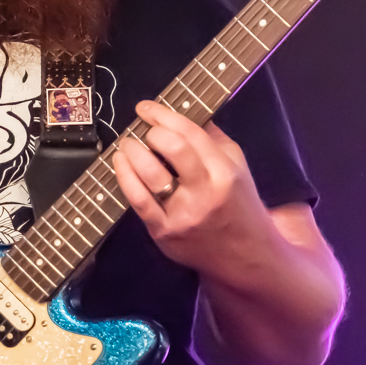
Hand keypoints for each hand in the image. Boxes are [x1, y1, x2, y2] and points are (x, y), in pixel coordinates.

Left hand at [111, 100, 273, 271]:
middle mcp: (205, 192)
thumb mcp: (237, 167)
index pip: (190, 133)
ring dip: (132, 151)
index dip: (163, 115)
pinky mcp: (164, 232)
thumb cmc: (239, 205)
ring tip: (127, 144)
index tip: (146, 108)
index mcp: (225, 172)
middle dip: (151, 131)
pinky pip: (137, 200)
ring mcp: (183, 214)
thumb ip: (213, 138)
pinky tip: (120, 163)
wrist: (245, 256)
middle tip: (143, 130)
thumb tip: (182, 113)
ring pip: (149, 173)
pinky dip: (124, 176)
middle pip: (172, 148)